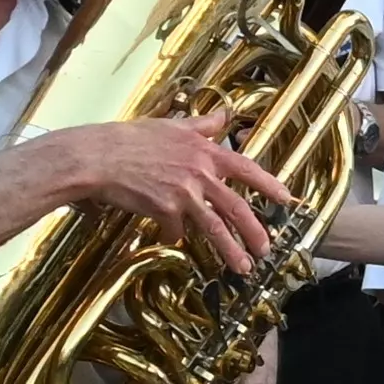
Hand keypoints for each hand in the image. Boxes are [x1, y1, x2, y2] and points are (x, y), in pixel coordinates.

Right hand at [50, 113, 291, 274]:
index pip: (247, 169)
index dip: (269, 185)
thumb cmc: (129, 138)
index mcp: (204, 152)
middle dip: (255, 231)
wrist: (97, 156)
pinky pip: (175, 230)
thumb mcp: (171, 125)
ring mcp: (183, 193)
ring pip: (215, 227)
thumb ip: (202, 125)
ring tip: (243, 269)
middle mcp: (199, 173)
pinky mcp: (164, 210)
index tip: (286, 199)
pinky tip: (170, 237)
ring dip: (231, 250)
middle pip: (237, 207)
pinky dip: (174, 236)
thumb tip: (223, 115)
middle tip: (266, 249)